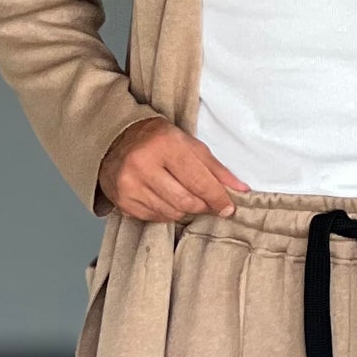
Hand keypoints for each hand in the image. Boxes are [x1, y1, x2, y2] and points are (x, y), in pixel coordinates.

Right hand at [98, 117, 248, 222]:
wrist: (116, 138)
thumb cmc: (157, 140)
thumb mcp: (189, 144)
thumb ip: (216, 168)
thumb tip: (241, 189)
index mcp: (165, 145)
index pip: (199, 181)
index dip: (217, 198)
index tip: (228, 208)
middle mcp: (143, 164)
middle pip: (186, 201)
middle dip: (202, 205)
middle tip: (208, 202)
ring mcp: (130, 184)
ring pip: (171, 212)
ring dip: (184, 210)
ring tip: (184, 196)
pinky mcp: (122, 200)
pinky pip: (155, 218)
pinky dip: (166, 213)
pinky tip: (165, 199)